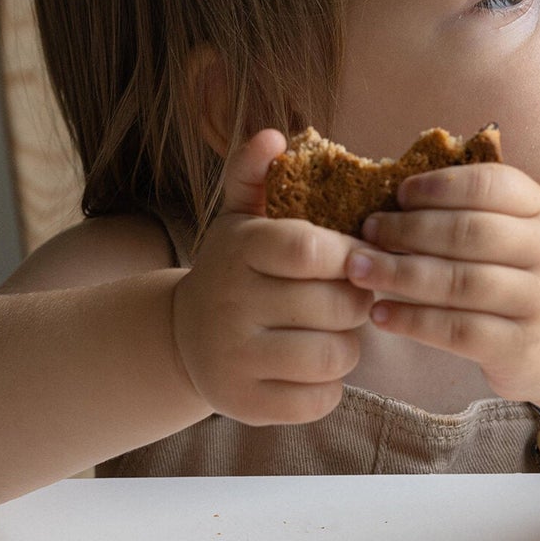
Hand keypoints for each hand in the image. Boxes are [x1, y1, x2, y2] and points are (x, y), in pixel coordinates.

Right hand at [170, 131, 373, 424]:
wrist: (183, 340)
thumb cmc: (233, 271)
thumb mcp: (237, 220)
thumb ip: (254, 175)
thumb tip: (272, 136)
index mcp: (238, 251)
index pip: (308, 249)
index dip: (349, 254)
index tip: (357, 257)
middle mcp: (230, 305)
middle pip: (333, 306)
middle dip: (357, 302)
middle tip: (352, 298)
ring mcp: (235, 358)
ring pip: (332, 356)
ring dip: (349, 346)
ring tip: (335, 333)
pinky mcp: (247, 405)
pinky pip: (319, 399)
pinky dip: (330, 385)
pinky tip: (315, 367)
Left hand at [343, 161, 539, 403]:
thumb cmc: (524, 279)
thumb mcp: (518, 235)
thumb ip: (472, 213)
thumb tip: (392, 198)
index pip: (492, 184)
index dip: (439, 186)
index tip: (397, 193)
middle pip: (469, 232)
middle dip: (408, 230)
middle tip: (365, 232)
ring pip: (460, 283)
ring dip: (399, 274)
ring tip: (358, 270)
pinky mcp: (522, 347)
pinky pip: (457, 330)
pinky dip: (412, 321)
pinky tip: (379, 314)